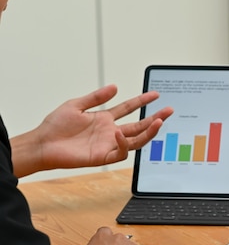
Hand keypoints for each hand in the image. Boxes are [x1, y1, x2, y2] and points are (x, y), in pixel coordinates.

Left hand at [10, 84, 173, 176]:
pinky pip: (121, 152)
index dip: (142, 101)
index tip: (155, 94)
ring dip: (148, 131)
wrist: (43, 144)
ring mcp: (109, 144)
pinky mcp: (103, 157)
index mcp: (105, 119)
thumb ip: (96, 97)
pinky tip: (120, 133)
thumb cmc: (55, 126)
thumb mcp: (76, 105)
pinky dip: (124, 143)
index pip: (129, 109)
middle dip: (155, 117)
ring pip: (136, 140)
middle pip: (139, 125)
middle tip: (169, 110)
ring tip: (158, 122)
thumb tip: (115, 87)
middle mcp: (110, 132)